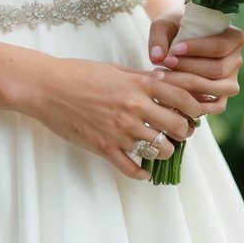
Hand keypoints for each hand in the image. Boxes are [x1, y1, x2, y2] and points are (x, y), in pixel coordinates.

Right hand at [25, 56, 204, 180]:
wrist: (48, 87)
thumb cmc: (79, 73)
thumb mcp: (115, 69)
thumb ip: (142, 78)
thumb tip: (166, 81)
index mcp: (138, 85)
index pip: (182, 98)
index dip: (196, 108)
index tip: (195, 114)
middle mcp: (133, 108)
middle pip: (177, 127)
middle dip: (183, 132)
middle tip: (179, 132)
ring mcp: (119, 130)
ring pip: (159, 150)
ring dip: (165, 151)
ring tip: (160, 147)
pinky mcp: (104, 147)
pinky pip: (133, 169)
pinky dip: (143, 173)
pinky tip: (144, 170)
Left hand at [147, 12, 243, 114]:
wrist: (177, 38)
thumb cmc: (175, 27)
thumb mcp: (164, 24)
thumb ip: (158, 37)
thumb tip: (156, 57)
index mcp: (234, 37)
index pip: (219, 47)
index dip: (196, 50)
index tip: (174, 51)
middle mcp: (237, 60)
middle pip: (217, 70)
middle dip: (189, 68)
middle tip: (164, 64)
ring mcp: (232, 80)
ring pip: (216, 88)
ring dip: (188, 85)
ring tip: (165, 77)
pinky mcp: (223, 96)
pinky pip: (216, 106)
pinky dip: (196, 103)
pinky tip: (173, 94)